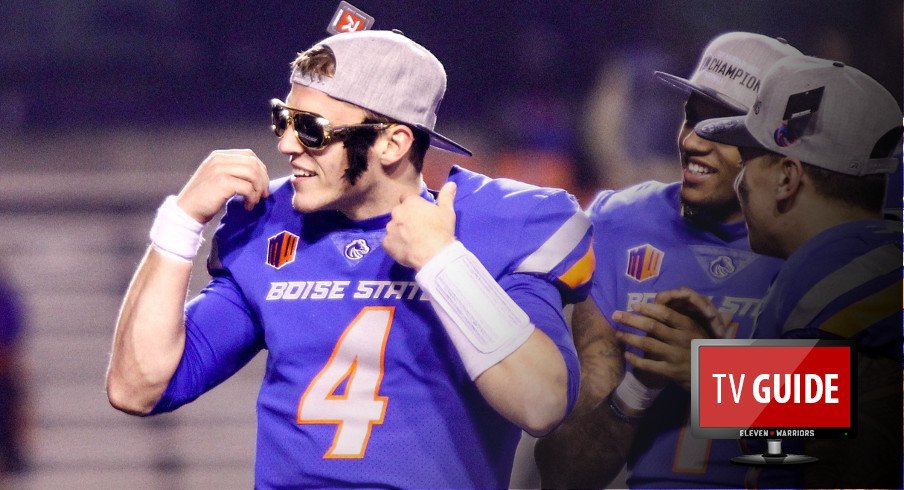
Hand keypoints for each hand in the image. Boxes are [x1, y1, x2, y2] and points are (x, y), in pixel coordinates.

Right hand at [176, 149, 269, 223]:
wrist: (187, 211)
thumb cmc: (204, 198)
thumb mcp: (218, 178)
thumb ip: (234, 172)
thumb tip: (260, 176)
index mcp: (219, 156)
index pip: (249, 155)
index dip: (261, 169)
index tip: (263, 185)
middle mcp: (219, 159)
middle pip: (254, 163)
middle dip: (263, 180)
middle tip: (263, 195)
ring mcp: (220, 169)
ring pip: (253, 174)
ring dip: (258, 190)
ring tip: (254, 201)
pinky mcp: (222, 182)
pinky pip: (248, 187)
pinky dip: (252, 198)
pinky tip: (247, 206)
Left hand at [383, 182, 456, 269]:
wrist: (434, 254)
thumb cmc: (441, 230)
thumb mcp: (447, 212)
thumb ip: (446, 196)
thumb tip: (451, 183)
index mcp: (410, 202)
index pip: (406, 198)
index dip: (412, 205)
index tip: (419, 213)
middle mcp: (397, 212)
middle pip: (399, 213)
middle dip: (405, 218)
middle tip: (417, 229)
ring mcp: (390, 228)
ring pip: (393, 227)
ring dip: (399, 231)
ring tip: (411, 241)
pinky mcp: (386, 243)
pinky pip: (388, 242)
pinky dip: (394, 245)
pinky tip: (404, 250)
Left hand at [612, 287, 733, 390]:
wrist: (713, 375)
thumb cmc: (703, 348)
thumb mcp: (699, 330)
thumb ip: (684, 318)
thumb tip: (670, 299)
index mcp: (688, 326)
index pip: (665, 313)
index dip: (647, 308)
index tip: (633, 305)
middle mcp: (680, 339)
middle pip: (651, 326)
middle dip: (631, 319)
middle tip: (615, 315)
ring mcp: (675, 356)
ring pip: (647, 344)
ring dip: (629, 337)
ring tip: (617, 333)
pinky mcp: (670, 371)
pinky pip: (648, 365)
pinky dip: (635, 359)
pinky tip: (626, 354)